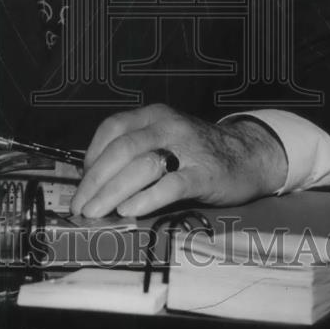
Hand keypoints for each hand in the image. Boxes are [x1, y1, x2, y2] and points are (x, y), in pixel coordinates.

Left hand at [70, 104, 287, 217]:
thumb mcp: (165, 138)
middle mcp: (167, 126)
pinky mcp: (203, 173)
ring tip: (96, 213)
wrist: (249, 154)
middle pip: (121, 150)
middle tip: (80, 205)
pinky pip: (169, 185)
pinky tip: (129, 210)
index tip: (81, 182)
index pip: (112, 129)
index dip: (91, 155)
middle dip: (95, 180)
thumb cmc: (198, 151)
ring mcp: (186, 148)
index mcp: (153, 115)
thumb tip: (97, 181)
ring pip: (140, 166)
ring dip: (112, 192)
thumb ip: (136, 151)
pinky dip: (145, 199)